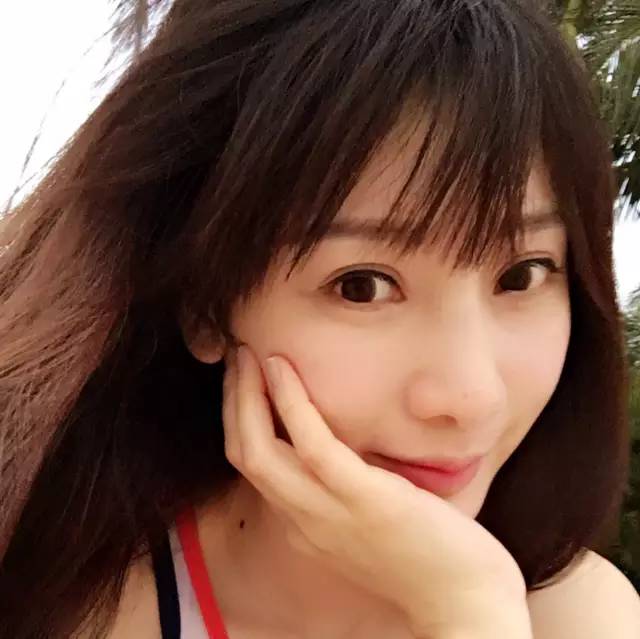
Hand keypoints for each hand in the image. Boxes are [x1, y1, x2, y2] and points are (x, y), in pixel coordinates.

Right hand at [222, 344, 530, 637]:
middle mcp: (302, 519)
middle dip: (232, 401)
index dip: (240, 419)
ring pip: (258, 449)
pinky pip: (310, 443)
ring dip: (244, 396)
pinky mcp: (362, 498)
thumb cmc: (425, 556)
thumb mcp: (367, 522)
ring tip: (245, 355)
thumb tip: (342, 450)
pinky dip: (289, 401)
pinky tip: (281, 367)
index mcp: (303, 523)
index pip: (253, 466)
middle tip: (234, 357)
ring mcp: (327, 511)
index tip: (245, 381)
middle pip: (243, 454)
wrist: (464, 603)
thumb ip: (343, 491)